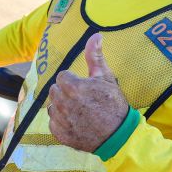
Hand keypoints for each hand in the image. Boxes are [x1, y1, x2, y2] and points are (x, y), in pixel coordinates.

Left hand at [47, 33, 128, 151]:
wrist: (119, 136)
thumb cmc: (114, 105)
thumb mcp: (106, 78)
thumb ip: (95, 56)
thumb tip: (95, 35)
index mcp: (72, 87)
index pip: (62, 77)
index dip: (74, 81)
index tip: (85, 88)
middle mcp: (62, 103)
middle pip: (55, 90)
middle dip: (66, 93)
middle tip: (83, 100)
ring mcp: (60, 120)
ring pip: (52, 107)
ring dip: (62, 107)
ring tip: (80, 112)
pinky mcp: (59, 134)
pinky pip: (53, 123)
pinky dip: (62, 123)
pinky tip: (76, 123)